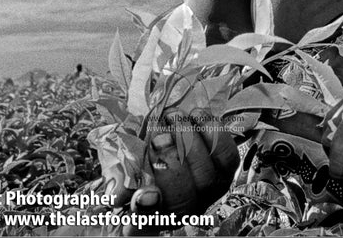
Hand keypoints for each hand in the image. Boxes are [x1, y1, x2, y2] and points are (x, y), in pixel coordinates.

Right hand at [110, 110, 238, 233]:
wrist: (159, 128)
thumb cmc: (134, 146)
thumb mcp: (116, 154)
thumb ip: (117, 172)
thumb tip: (119, 193)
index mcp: (145, 214)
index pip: (145, 224)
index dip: (147, 212)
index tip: (145, 194)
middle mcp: (179, 210)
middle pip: (183, 201)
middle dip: (171, 164)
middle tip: (158, 136)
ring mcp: (204, 193)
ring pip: (206, 177)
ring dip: (189, 142)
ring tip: (173, 117)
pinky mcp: (224, 171)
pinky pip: (226, 156)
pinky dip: (212, 132)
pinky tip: (195, 117)